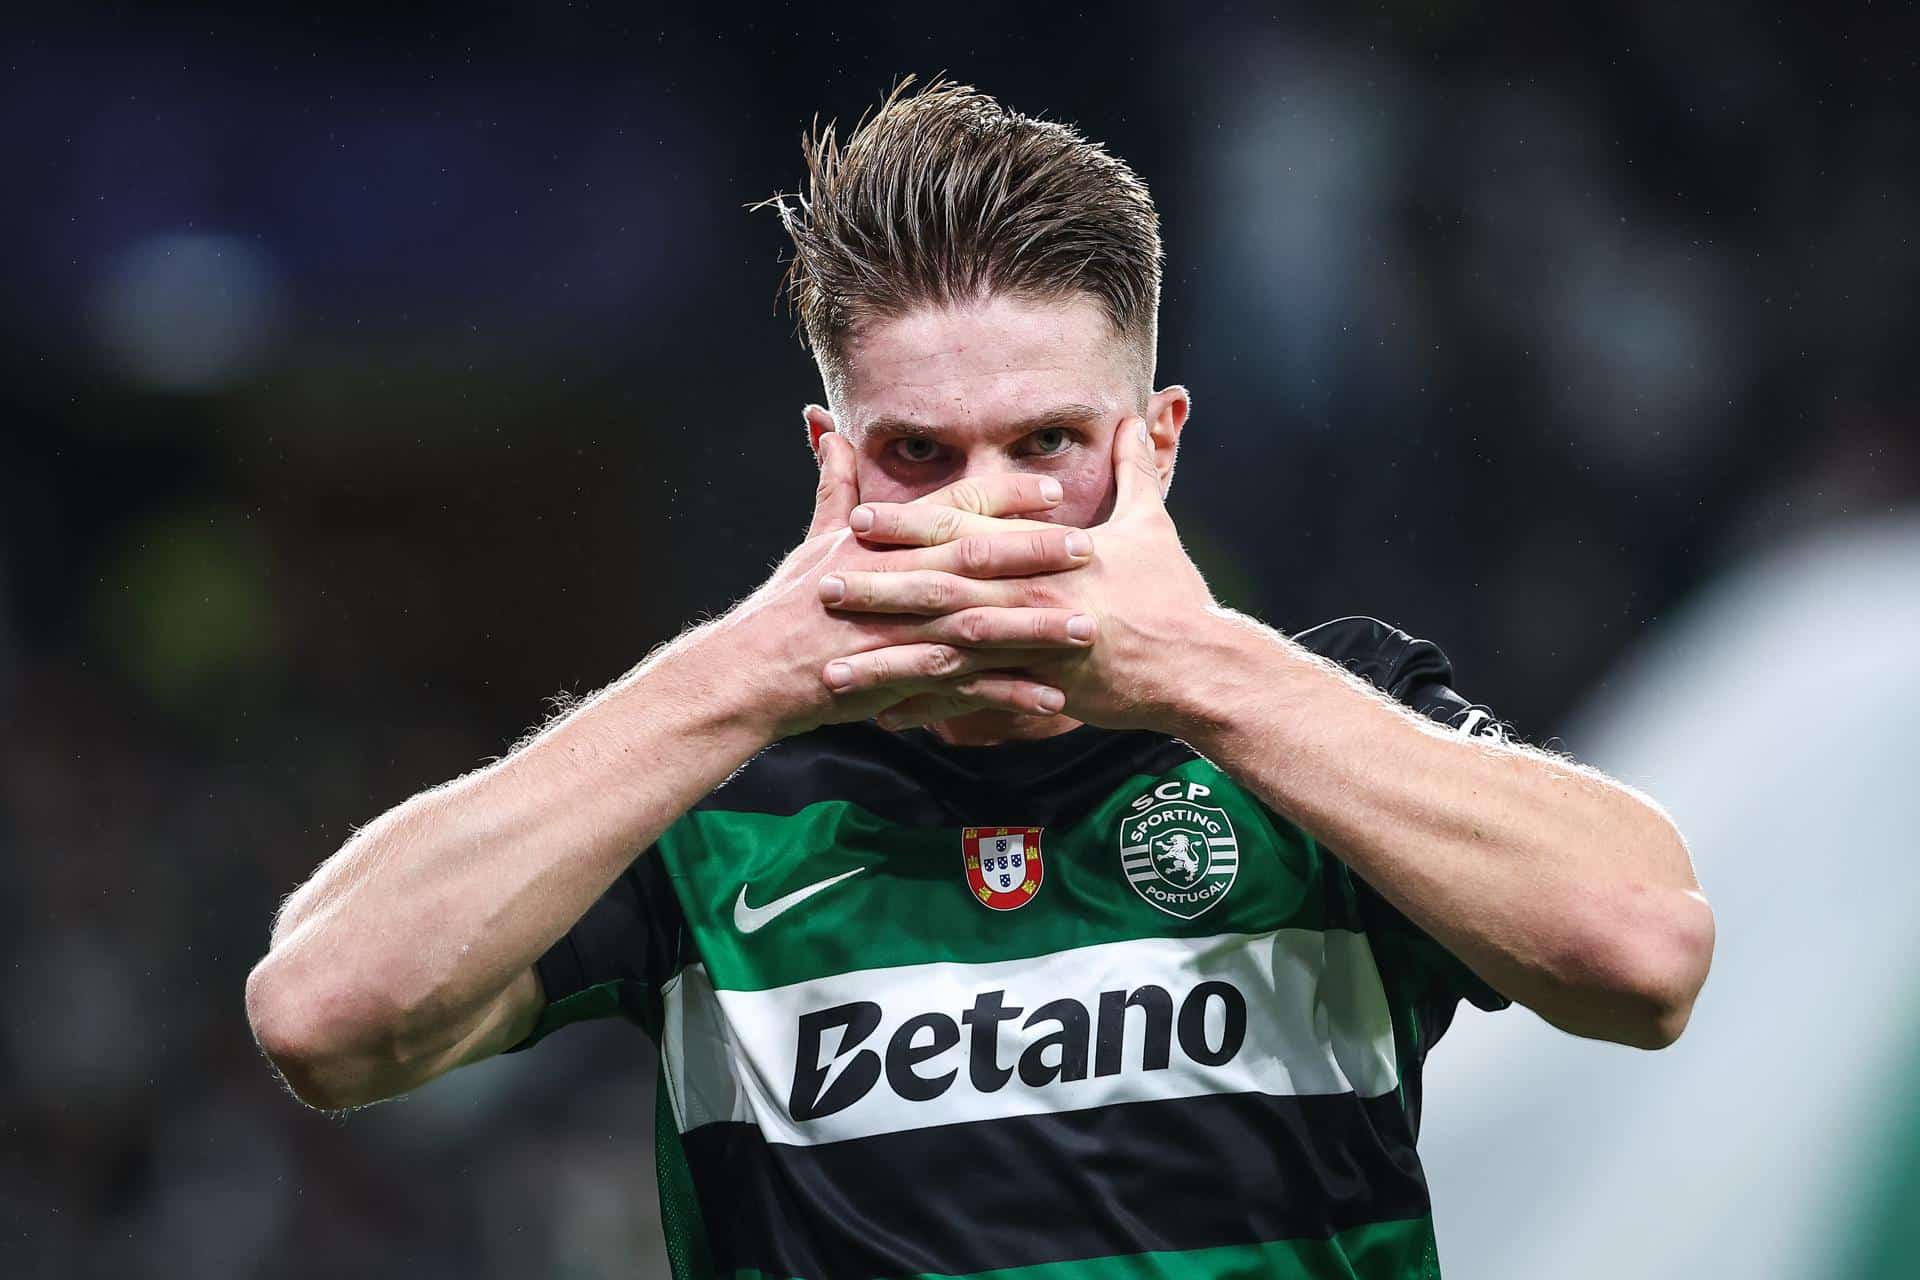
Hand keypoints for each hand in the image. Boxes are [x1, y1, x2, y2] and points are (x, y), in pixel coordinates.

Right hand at [715, 431, 1101, 738]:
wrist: (755, 672)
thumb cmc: (785, 605)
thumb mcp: (814, 539)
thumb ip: (835, 485)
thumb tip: (829, 429)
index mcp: (883, 542)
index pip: (954, 508)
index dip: (1007, 497)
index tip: (1055, 491)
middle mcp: (898, 581)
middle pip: (978, 559)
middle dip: (1037, 554)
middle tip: (1090, 549)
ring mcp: (903, 632)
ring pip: (982, 625)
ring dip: (1037, 629)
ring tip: (1088, 628)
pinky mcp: (903, 680)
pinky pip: (967, 689)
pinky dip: (1009, 695)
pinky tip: (1052, 701)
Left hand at [819, 418, 1219, 731]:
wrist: (1198, 666)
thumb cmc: (1173, 596)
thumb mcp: (1153, 524)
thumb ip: (1134, 472)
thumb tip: (1133, 421)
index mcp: (1041, 552)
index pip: (963, 528)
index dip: (908, 521)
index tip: (860, 515)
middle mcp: (1026, 595)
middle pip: (938, 586)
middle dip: (877, 585)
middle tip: (822, 581)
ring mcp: (1029, 646)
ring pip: (942, 650)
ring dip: (886, 657)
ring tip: (833, 665)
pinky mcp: (1037, 689)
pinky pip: (970, 702)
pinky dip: (926, 708)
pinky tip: (883, 716)